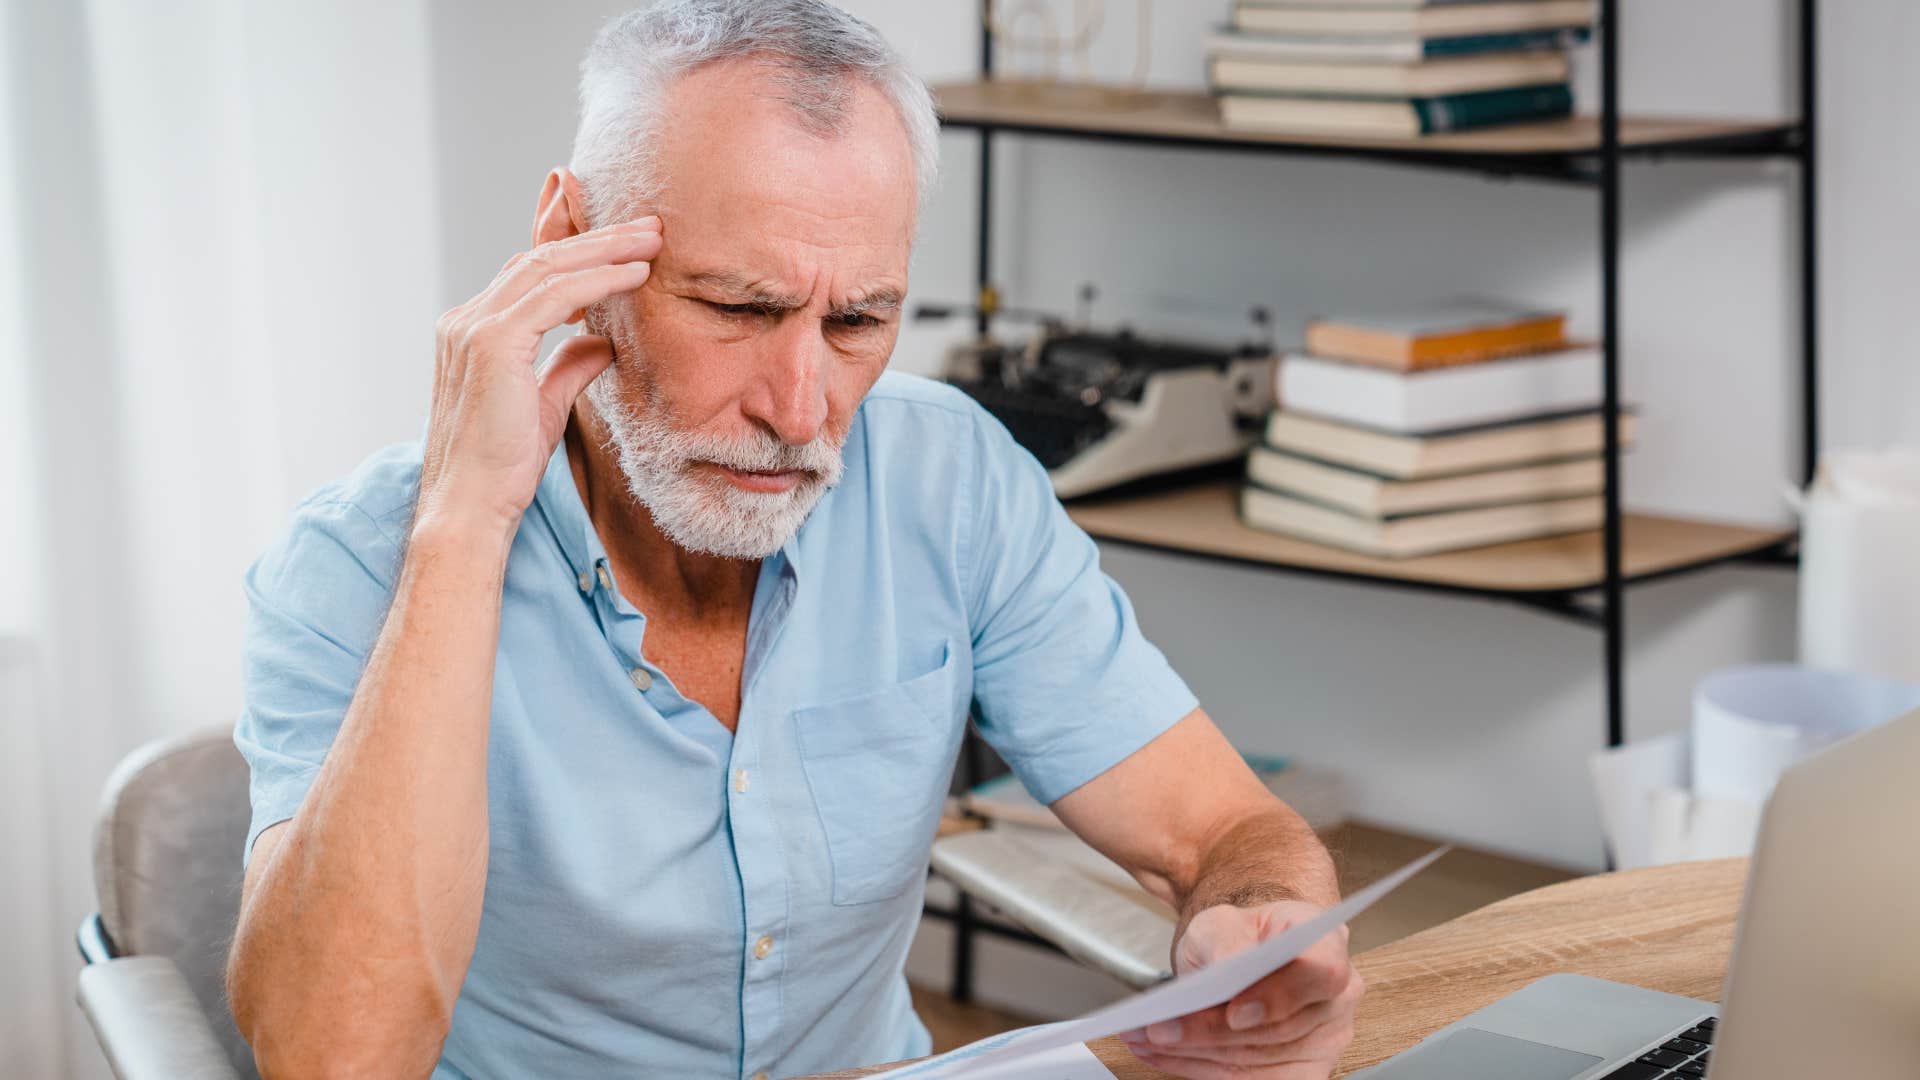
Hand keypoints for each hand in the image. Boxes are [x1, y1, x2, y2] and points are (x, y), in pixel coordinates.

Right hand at [416, 217, 662, 538]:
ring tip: (652, 240)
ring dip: (606, 249)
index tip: (629, 250)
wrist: (469, 507)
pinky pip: (555, 295)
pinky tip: (635, 274)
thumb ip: (568, 367)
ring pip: (549, 267)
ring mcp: (474, 328)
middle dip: (599, 239)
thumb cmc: (502, 468)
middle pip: (541, 259)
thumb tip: (602, 340)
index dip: (580, 257)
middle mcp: (466, 321)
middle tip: (649, 226)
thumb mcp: (545, 406)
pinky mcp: (492, 344)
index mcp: (471, 332)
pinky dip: (599, 279)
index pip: (530, 276)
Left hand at [1121, 900, 1361, 1078]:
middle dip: (1209, 1032)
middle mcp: (1337, 997)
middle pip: (1277, 1029)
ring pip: (1257, 1059)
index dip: (1278, 997)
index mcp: (1326, 944)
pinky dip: (1198, 1068)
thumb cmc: (1241, 934)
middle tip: (1156, 1028)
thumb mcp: (1222, 919)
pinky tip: (1163, 1055)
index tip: (1233, 1013)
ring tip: (1144, 1039)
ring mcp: (1323, 1040)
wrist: (1247, 951)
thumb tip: (1226, 971)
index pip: (1319, 972)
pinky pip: (1248, 1079)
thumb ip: (1227, 939)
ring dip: (1193, 1053)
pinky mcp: (1301, 1071)